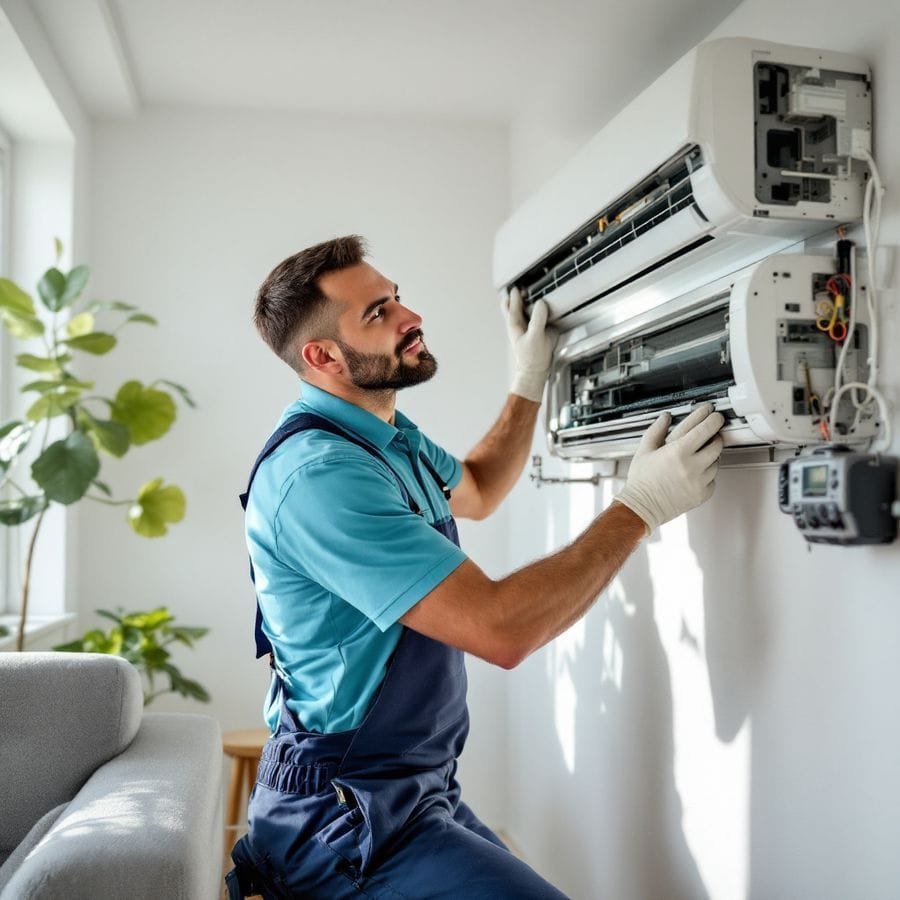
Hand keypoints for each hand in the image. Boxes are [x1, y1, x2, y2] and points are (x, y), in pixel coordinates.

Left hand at [501, 287, 557, 402]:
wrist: (537, 370)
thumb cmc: (532, 357)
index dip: (515, 294)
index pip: (512, 304)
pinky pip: (537, 315)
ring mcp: (528, 326)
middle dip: (516, 295)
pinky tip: (543, 306)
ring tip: (531, 291)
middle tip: (523, 287)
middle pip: (512, 305)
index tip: (518, 285)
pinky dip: (538, 309)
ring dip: (527, 301)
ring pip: (524, 309)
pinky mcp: (537, 329)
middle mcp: (519, 323)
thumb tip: (541, 303)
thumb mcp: (535, 337)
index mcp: (514, 324)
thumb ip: (538, 319)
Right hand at [615, 404, 724, 533]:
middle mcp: (692, 466)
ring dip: (711, 455)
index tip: (714, 415)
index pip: (705, 428)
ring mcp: (699, 481)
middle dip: (715, 435)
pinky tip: (695, 473)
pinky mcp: (702, 494)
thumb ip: (656, 430)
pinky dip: (708, 474)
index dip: (712, 418)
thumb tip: (665, 417)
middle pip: (716, 443)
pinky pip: (713, 479)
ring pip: (717, 461)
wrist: (642, 507)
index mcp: (678, 451)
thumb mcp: (644, 450)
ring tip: (698, 456)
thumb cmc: (641, 481)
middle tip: (710, 433)